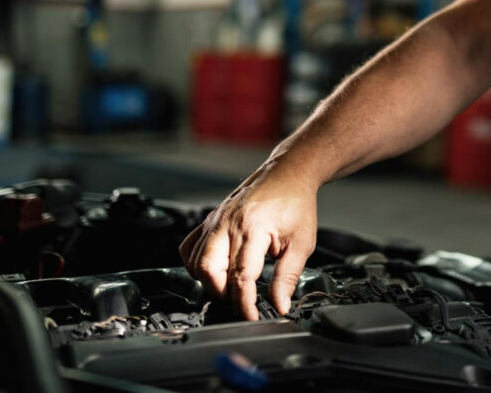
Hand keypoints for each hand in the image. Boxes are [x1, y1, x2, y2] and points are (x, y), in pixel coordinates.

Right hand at [178, 165, 317, 318]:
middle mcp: (228, 222)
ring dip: (210, 281)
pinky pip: (189, 247)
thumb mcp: (302, 242)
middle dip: (223, 294)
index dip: (244, 304)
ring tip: (233, 285)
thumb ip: (288, 276)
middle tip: (242, 300)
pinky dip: (196, 264)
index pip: (241, 276)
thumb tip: (279, 305)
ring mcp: (215, 219)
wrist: (288, 173)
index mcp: (253, 227)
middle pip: (209, 271)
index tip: (251, 317)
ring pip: (196, 262)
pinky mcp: (209, 219)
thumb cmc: (296, 203)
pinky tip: (216, 268)